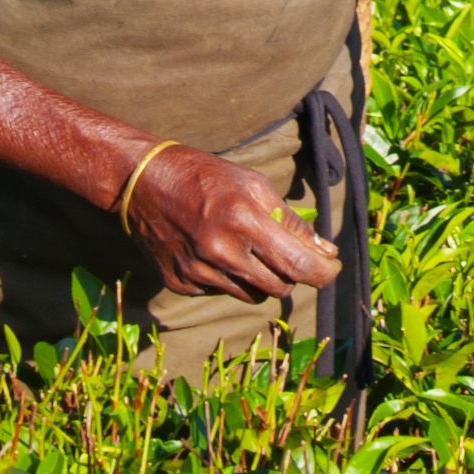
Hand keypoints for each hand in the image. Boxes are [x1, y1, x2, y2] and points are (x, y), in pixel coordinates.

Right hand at [119, 143, 342, 299]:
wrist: (143, 183)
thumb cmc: (205, 177)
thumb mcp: (254, 186)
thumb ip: (291, 221)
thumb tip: (326, 251)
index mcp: (243, 220)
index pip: (297, 265)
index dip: (322, 273)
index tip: (331, 269)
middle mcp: (220, 252)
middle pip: (279, 287)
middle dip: (292, 275)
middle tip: (289, 255)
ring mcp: (197, 272)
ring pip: (252, 295)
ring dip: (262, 279)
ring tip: (250, 250)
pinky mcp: (180, 284)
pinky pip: (222, 292)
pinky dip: (230, 279)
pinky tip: (217, 253)